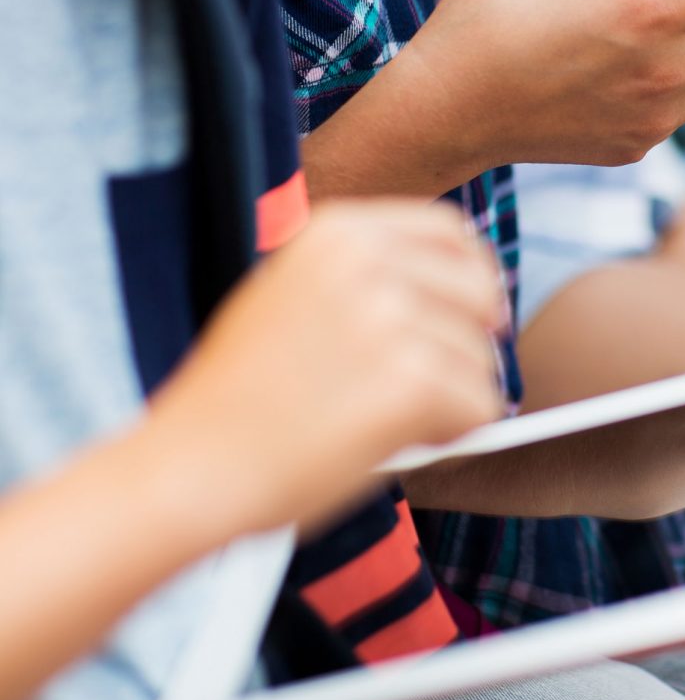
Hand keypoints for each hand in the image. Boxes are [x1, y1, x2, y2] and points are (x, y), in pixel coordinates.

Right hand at [144, 203, 506, 535]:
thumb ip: (364, 280)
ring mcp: (390, 315)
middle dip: (475, 341)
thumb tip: (461, 292)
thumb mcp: (289, 296)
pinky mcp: (410, 378)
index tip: (475, 316)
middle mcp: (368, 260)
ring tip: (389, 425)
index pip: (451, 232)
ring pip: (482, 357)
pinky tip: (399, 444)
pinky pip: (481, 405)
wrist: (187, 469)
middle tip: (444, 384)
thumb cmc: (236, 400)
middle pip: (482, 289)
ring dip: (454, 399)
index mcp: (337, 230)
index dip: (473, 278)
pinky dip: (455, 435)